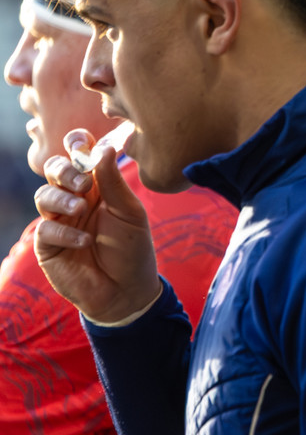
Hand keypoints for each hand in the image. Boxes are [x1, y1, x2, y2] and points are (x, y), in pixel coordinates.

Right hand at [33, 129, 160, 324]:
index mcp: (97, 187)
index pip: (78, 155)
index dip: (76, 144)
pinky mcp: (48, 245)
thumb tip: (105, 148)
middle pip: (54, 169)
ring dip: (62, 198)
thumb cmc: (132, 250)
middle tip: (85, 184)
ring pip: (43, 195)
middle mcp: (74, 199)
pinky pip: (45, 228)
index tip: (83, 143)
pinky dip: (65, 231)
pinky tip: (84, 240)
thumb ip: (114, 182)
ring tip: (82, 210)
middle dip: (65, 170)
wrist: (127, 291)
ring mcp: (59, 221)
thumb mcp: (130, 213)